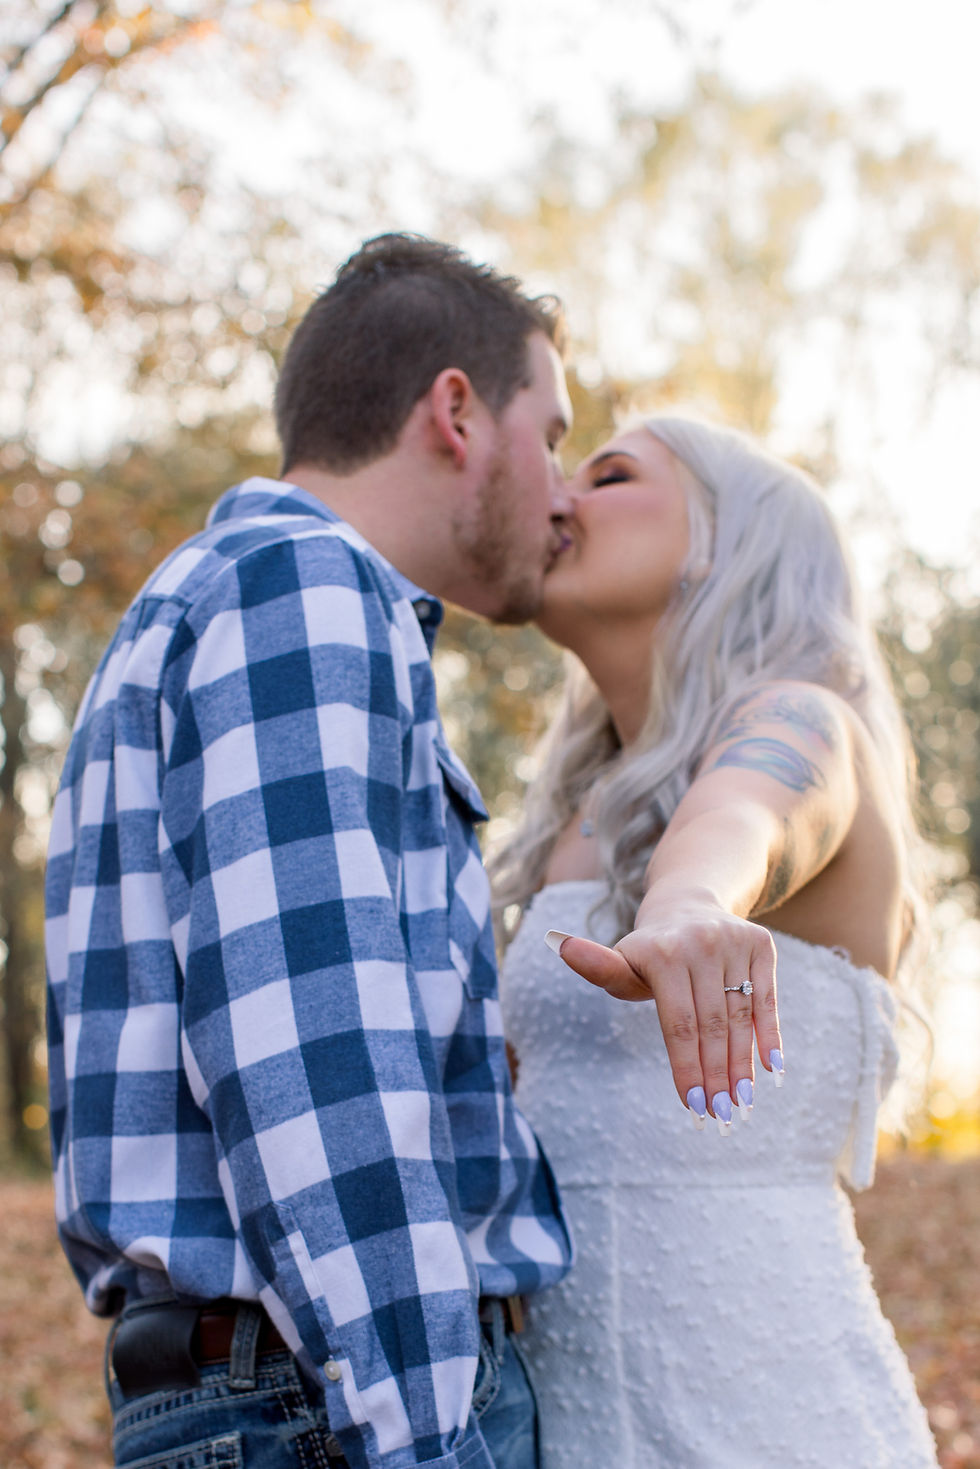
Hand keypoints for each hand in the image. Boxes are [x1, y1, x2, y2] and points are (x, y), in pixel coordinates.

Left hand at [547, 897, 782, 1128]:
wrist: (687, 904)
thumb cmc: (649, 951)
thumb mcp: (621, 960)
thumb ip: (598, 967)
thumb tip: (558, 944)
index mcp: (662, 951)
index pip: (678, 1024)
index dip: (687, 1068)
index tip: (693, 1107)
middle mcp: (701, 942)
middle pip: (712, 1025)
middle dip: (717, 1076)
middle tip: (722, 1116)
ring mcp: (734, 942)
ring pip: (741, 1016)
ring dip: (743, 1065)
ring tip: (743, 1102)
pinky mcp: (761, 945)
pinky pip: (767, 998)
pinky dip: (770, 1035)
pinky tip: (772, 1069)